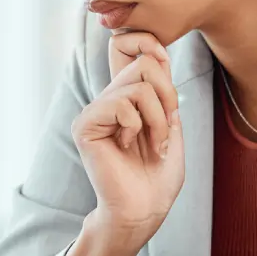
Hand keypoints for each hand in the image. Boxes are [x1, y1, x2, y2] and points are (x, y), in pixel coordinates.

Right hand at [71, 31, 184, 245]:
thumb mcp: (171, 126)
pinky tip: (128, 145)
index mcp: (127, 97)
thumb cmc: (158, 176)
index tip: (170, 75)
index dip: (152, 46)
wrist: (144, 209)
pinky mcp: (85, 124)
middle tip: (169, 125)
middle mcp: (108, 99)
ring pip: (137, 85)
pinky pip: (121, 103)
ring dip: (157, 118)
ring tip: (154, 144)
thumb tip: (157, 57)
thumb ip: (163, 93)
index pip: (131, 49)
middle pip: (143, 62)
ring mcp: (94, 111)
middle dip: (169, 94)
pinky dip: (137, 125)